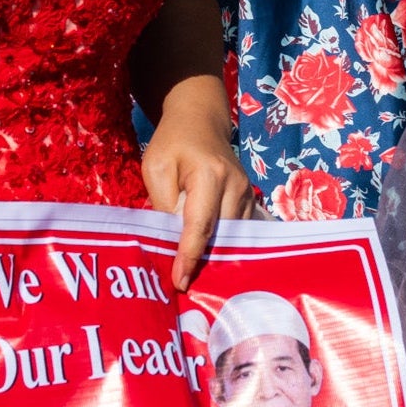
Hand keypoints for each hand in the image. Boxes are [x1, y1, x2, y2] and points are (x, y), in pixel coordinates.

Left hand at [139, 100, 258, 289]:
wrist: (200, 119)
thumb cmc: (173, 143)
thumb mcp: (156, 168)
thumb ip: (164, 204)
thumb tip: (171, 241)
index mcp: (211, 175)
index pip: (200, 225)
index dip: (190, 256)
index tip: (179, 282)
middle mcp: (236, 186)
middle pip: (222, 235)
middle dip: (204, 262)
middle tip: (184, 287)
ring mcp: (247, 193)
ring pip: (233, 236)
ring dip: (215, 256)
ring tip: (196, 277)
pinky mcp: (248, 199)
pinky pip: (239, 230)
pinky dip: (224, 245)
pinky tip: (212, 260)